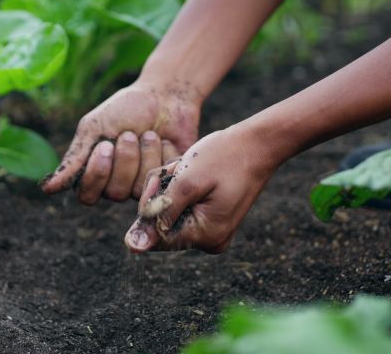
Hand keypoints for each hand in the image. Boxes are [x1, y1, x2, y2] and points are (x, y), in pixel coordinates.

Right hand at [40, 80, 201, 203]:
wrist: (165, 95)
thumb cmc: (126, 108)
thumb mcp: (94, 128)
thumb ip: (75, 158)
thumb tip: (47, 189)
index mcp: (95, 172)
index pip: (87, 195)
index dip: (97, 174)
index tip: (105, 146)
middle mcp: (117, 184)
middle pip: (114, 193)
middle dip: (124, 159)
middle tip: (129, 134)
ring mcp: (142, 184)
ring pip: (139, 189)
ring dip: (144, 154)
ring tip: (149, 134)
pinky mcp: (166, 180)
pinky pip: (161, 180)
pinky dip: (162, 154)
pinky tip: (164, 141)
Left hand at [124, 124, 279, 253]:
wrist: (257, 144)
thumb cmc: (223, 157)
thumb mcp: (186, 182)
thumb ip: (159, 215)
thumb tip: (134, 247)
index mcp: (205, 236)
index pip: (156, 235)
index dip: (151, 205)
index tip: (166, 179)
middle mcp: (210, 241)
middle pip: (163, 225)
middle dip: (164, 194)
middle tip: (181, 170)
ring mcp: (213, 232)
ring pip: (171, 213)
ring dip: (173, 188)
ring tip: (190, 169)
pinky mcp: (214, 220)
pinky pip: (184, 209)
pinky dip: (181, 189)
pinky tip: (194, 173)